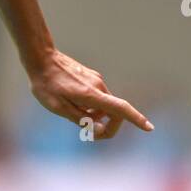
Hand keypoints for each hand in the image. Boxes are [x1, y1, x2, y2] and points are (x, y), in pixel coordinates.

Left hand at [28, 49, 153, 140]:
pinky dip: (90, 105)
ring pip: (103, 105)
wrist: (41, 59)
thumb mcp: (58, 108)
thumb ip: (80, 119)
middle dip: (104, 125)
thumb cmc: (46, 85)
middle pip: (113, 112)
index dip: (136, 119)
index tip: (149, 128)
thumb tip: (100, 130)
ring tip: (69, 110)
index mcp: (91, 95)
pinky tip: (71, 101)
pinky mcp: (92, 77)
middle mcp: (98, 86)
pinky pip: (97, 97)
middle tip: (86, 131)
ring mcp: (96, 80)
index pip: (120, 109)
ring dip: (94, 114)